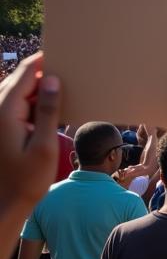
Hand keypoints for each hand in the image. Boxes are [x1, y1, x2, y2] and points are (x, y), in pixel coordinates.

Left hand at [0, 52, 60, 210]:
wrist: (5, 204)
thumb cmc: (27, 180)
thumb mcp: (45, 146)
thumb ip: (48, 111)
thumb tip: (52, 80)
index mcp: (6, 112)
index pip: (25, 73)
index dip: (44, 61)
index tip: (65, 54)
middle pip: (20, 79)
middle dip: (42, 72)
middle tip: (69, 69)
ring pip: (17, 91)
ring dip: (38, 88)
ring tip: (63, 88)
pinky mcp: (0, 128)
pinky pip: (16, 105)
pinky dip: (32, 102)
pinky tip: (49, 109)